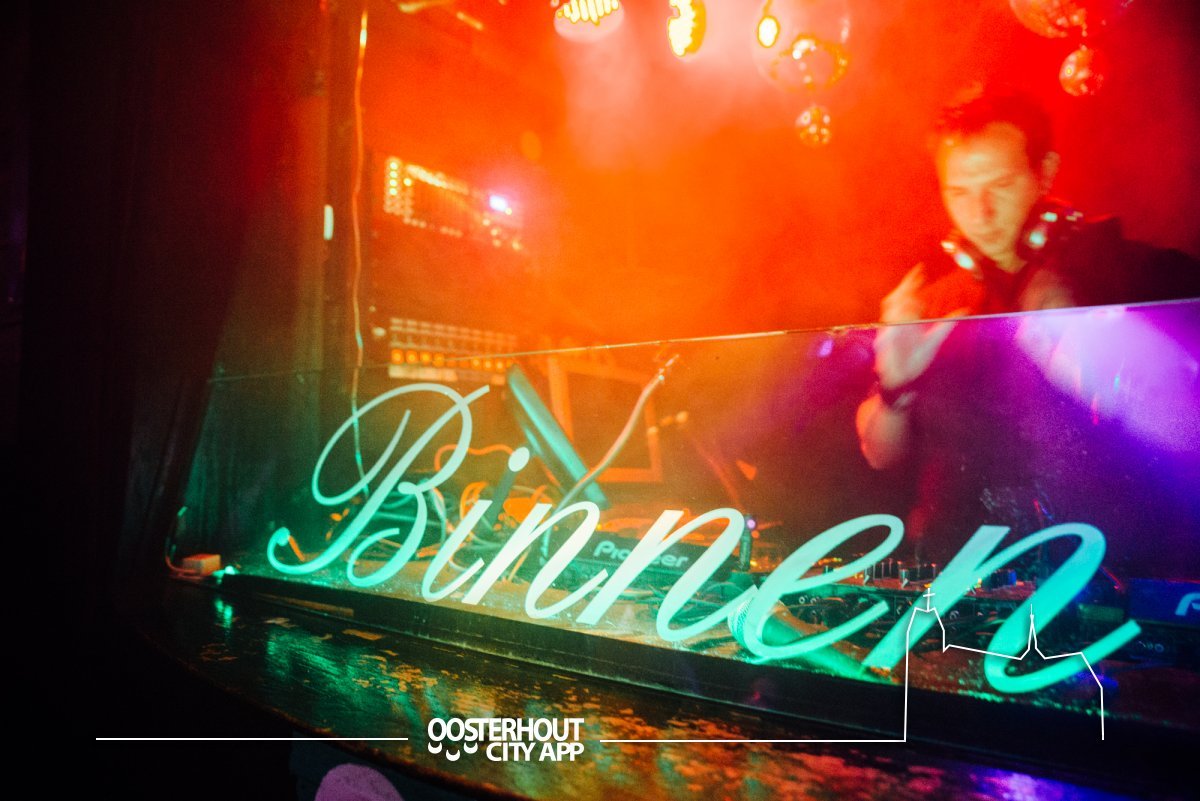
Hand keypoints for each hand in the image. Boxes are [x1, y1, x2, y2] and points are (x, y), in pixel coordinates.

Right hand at [874, 265, 966, 389]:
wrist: (904, 380)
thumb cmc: (915, 361)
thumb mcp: (935, 339)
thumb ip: (946, 323)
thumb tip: (964, 309)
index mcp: (908, 321)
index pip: (909, 296)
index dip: (913, 283)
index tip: (920, 270)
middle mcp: (897, 323)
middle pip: (897, 299)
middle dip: (905, 287)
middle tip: (916, 275)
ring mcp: (890, 332)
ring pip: (891, 311)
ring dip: (900, 300)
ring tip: (911, 292)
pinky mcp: (885, 343)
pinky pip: (889, 329)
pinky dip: (895, 320)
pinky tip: (903, 314)